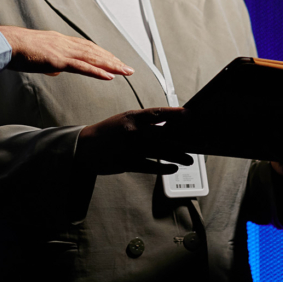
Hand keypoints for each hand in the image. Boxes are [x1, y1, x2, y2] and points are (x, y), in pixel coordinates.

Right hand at [0, 26, 133, 80]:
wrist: (6, 44)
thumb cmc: (17, 51)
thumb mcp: (37, 56)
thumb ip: (49, 62)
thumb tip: (57, 70)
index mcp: (60, 41)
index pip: (86, 47)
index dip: (102, 54)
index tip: (114, 61)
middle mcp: (65, 43)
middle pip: (94, 51)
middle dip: (113, 60)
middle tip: (128, 68)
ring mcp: (62, 50)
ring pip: (93, 58)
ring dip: (111, 65)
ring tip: (125, 72)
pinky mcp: (58, 59)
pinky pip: (82, 67)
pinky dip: (98, 71)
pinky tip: (109, 76)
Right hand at [74, 107, 195, 175]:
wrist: (85, 146)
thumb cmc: (108, 132)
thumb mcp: (125, 120)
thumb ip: (144, 122)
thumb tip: (168, 125)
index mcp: (132, 117)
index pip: (157, 113)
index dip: (174, 114)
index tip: (190, 115)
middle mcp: (132, 131)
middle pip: (162, 135)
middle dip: (181, 140)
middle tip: (196, 144)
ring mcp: (129, 147)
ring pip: (159, 151)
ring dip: (177, 156)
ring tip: (189, 159)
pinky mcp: (127, 162)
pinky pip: (150, 165)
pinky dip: (163, 167)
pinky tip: (173, 168)